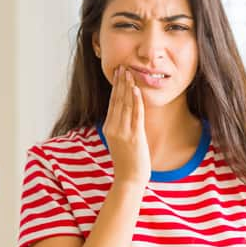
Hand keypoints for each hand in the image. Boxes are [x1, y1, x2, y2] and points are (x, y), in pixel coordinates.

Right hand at [102, 66, 150, 186]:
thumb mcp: (119, 142)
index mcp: (109, 128)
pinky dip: (136, 101)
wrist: (129, 179)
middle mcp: (114, 128)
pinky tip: (136, 89)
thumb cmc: (127, 162)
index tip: (118, 74)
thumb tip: (125, 114)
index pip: (112, 103)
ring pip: (126, 104)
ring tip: (130, 72)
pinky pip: (135, 115)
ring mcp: (123, 132)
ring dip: (128, 87)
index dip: (115, 87)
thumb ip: (120, 127)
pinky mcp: (134, 136)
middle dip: (120, 82)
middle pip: (117, 100)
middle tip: (123, 66)